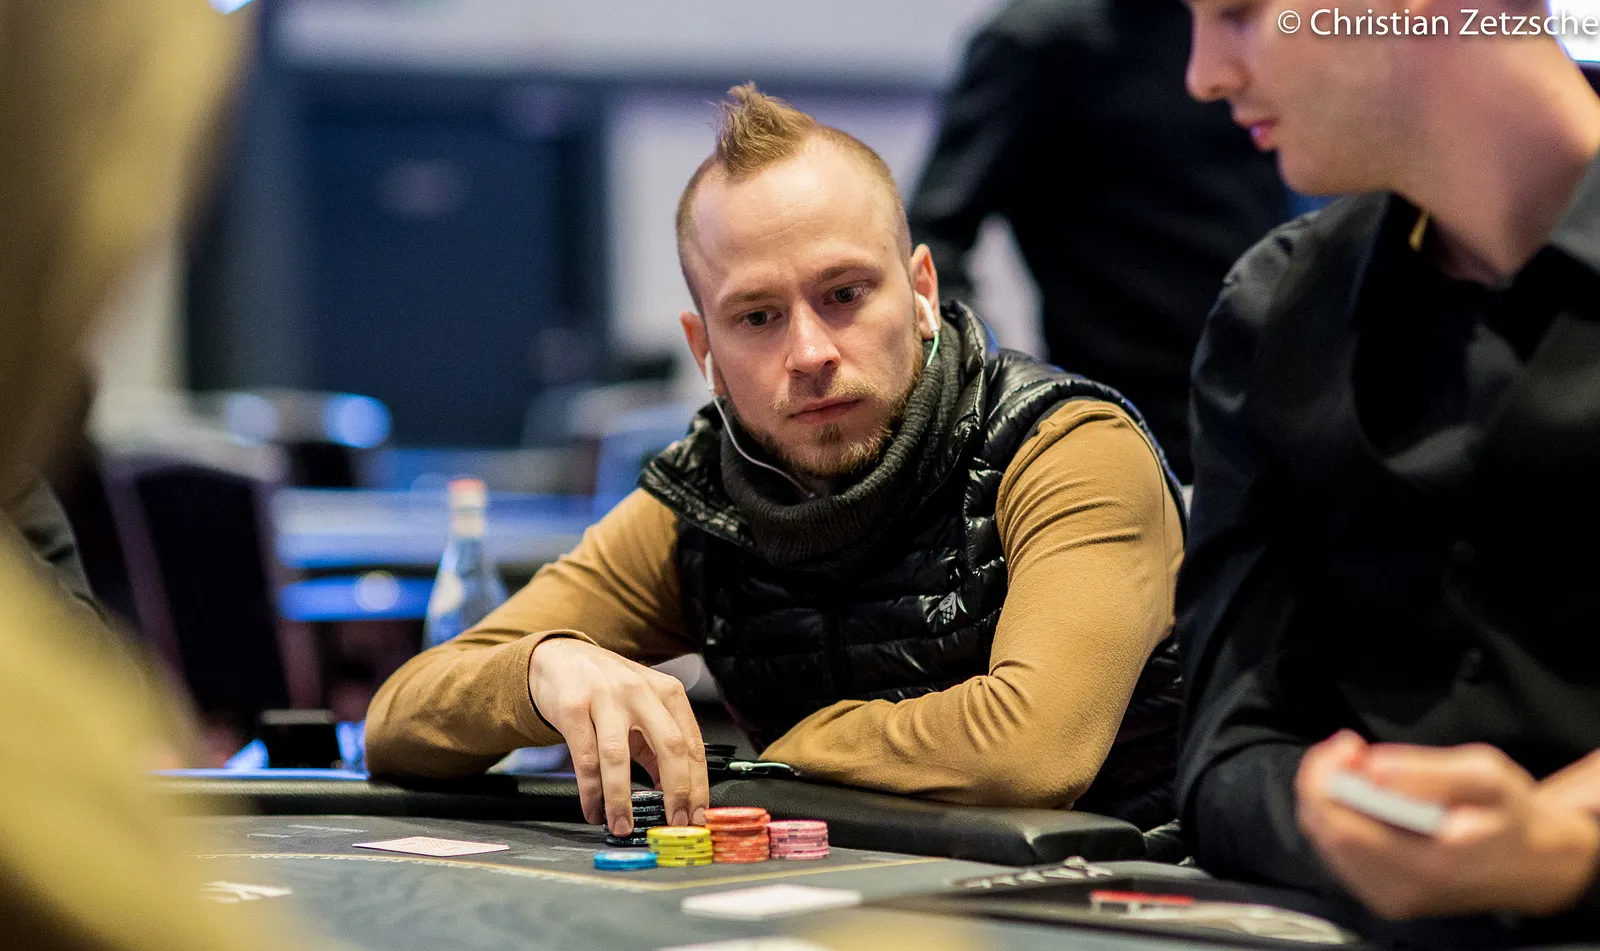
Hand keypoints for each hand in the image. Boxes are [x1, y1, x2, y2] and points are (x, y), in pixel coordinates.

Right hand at [528, 637, 708, 834]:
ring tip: (622, 826)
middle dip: (676, 791)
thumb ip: (659, 746)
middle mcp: (641, 692)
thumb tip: (674, 793)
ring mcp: (606, 698)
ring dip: (622, 800)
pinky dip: (591, 792)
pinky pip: (585, 759)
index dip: (698, 785)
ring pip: (618, 757)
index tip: (696, 815)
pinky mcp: (573, 709)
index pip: (692, 744)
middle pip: (668, 746)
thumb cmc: (609, 687)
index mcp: (667, 692)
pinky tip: (594, 810)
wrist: (561, 658)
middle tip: (673, 823)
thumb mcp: (644, 708)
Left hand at [1296, 732, 1599, 919]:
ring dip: (1330, 798)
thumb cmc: (1512, 814)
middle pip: (1322, 830)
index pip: (1340, 825)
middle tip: (1352, 750)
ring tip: (1360, 769)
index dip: (1327, 776)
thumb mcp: (1486, 775)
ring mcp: (1389, 897)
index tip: (1350, 743)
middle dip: (1323, 780)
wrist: (1536, 865)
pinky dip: (1340, 817)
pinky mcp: (1384, 897)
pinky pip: (1337, 852)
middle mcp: (1400, 889)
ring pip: (1323, 841)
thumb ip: (1427, 772)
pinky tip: (1365, 797)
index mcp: (1426, 862)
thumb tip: (1371, 769)